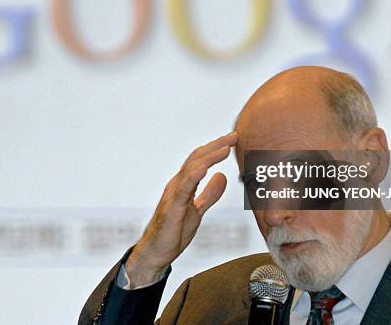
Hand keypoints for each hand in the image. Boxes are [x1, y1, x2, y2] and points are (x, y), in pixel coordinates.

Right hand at [124, 131, 237, 286]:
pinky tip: (204, 167)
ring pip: (191, 169)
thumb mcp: (197, 210)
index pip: (200, 159)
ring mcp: (173, 194)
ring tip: (225, 148)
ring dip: (209, 157)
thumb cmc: (173, 232)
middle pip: (197, 158)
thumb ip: (209, 194)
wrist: (156, 253)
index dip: (216, 148)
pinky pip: (183, 188)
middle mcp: (177, 184)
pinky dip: (193, 175)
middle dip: (216, 146)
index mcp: (184, 184)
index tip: (233, 139)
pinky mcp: (172, 207)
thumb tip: (222, 176)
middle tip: (234, 136)